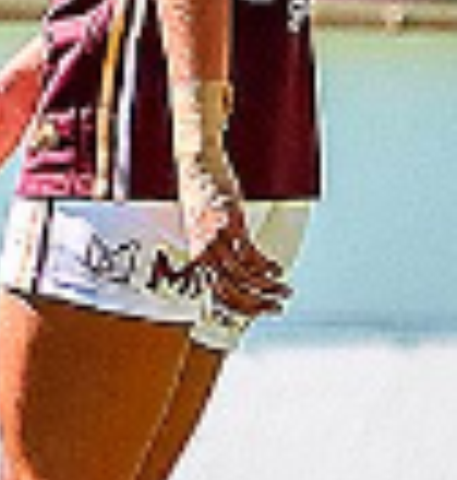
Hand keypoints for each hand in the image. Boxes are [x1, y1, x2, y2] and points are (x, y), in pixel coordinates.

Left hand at [179, 166, 291, 319]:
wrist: (198, 168)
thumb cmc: (200, 198)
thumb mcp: (202, 231)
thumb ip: (211, 253)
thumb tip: (227, 275)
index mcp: (196, 256)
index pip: (215, 295)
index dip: (238, 308)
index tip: (256, 312)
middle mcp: (204, 252)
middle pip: (230, 292)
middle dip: (256, 304)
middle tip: (276, 308)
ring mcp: (216, 240)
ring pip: (244, 276)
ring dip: (268, 287)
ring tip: (283, 290)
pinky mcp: (230, 225)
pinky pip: (250, 254)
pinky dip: (266, 265)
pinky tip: (276, 268)